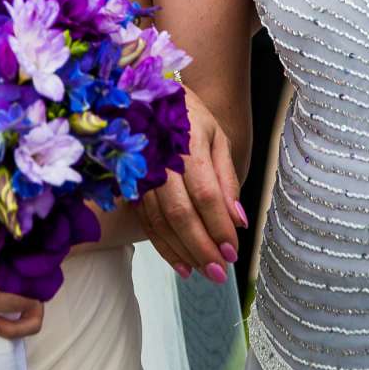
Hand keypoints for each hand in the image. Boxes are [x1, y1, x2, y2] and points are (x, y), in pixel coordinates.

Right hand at [136, 87, 243, 283]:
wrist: (146, 96)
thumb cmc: (188, 118)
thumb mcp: (216, 138)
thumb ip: (226, 179)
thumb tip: (238, 219)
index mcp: (187, 144)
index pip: (206, 194)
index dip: (219, 226)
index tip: (233, 252)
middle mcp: (160, 160)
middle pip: (181, 213)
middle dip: (202, 248)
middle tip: (219, 273)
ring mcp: (141, 173)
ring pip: (160, 222)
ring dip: (183, 252)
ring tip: (203, 273)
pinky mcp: (130, 185)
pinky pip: (145, 221)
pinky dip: (162, 246)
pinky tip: (179, 264)